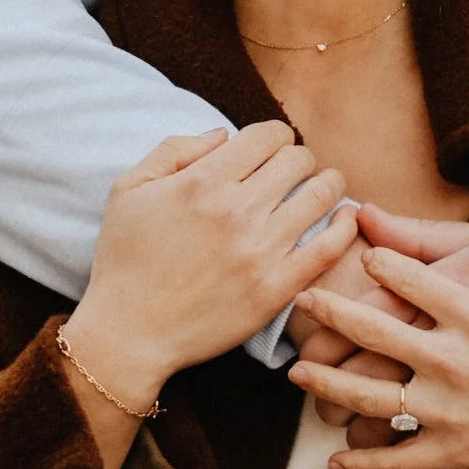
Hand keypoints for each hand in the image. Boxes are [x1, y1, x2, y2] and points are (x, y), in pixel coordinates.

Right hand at [64, 123, 355, 413]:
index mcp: (202, 181)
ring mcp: (260, 251)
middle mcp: (236, 211)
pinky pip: (330, 247)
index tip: (271, 150)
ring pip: (322, 195)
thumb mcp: (128, 189)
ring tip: (323, 188)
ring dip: (327, 184)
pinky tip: (344, 218)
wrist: (128, 334)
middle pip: (299, 160)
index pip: (267, 135)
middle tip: (293, 173)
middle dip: (298, 159)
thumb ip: (174, 149)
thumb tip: (223, 135)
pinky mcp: (276, 289)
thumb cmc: (124, 260)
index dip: (274, 136)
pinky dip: (344, 225)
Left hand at [289, 211, 468, 468]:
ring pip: (372, 397)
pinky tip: (336, 458)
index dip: (382, 264)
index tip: (361, 253)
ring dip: (329, 385)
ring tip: (297, 374)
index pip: (414, 282)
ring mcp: (452, 414)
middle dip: (332, 313)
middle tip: (301, 300)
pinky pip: (398, 461)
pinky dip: (364, 462)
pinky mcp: (458, 456)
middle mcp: (456, 364)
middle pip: (376, 332)